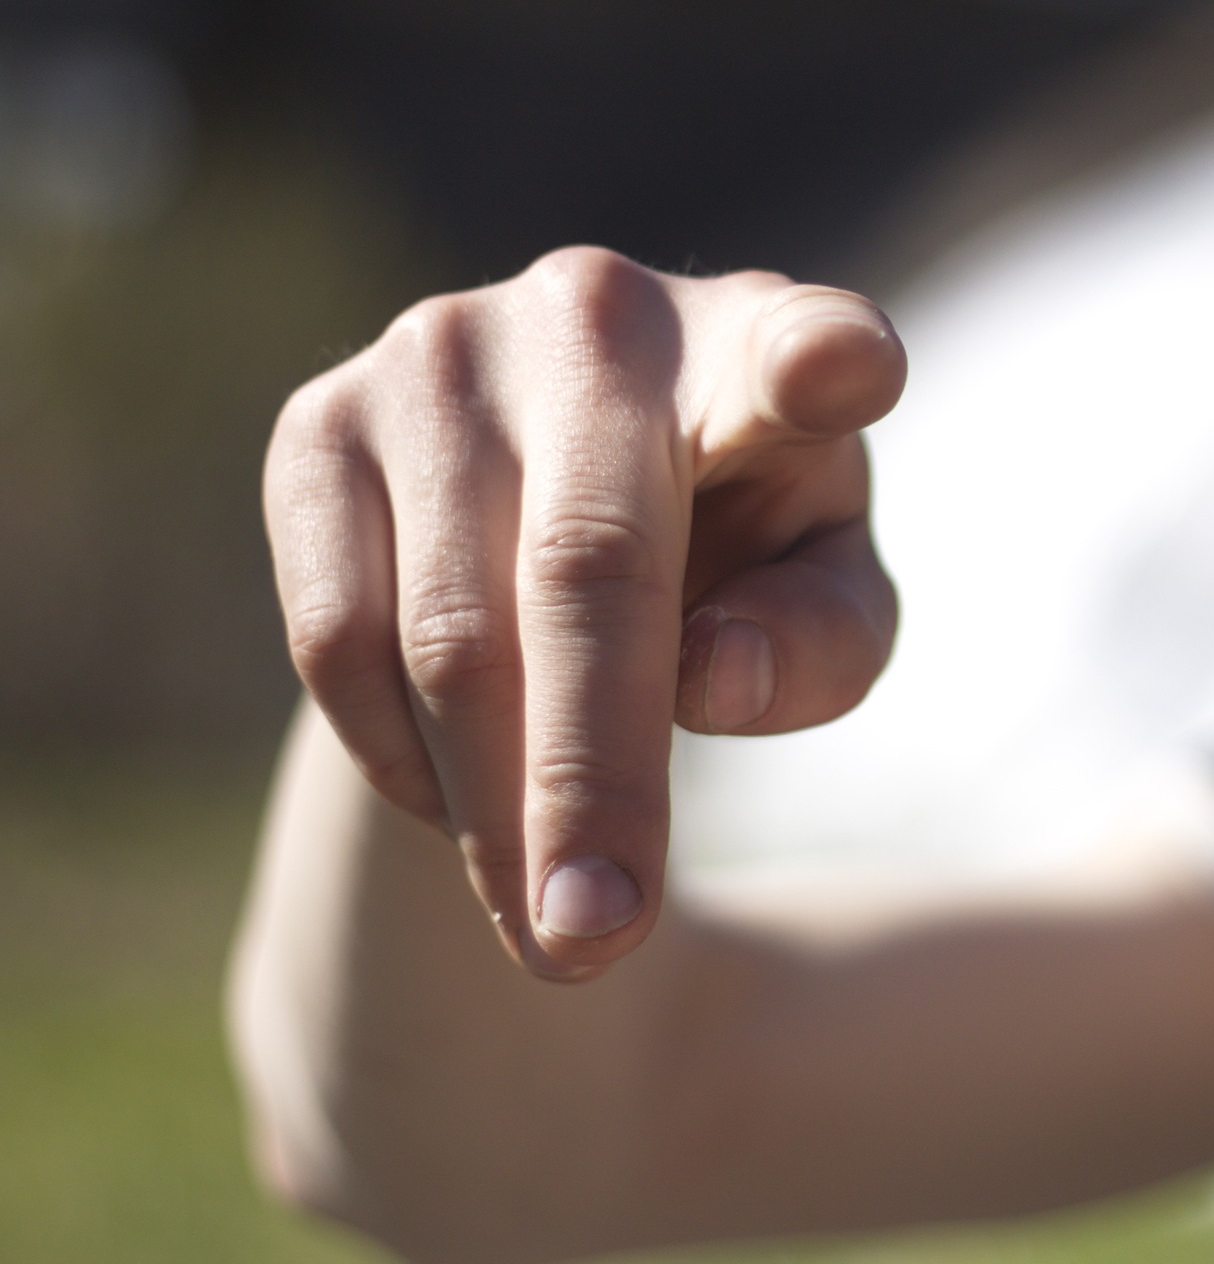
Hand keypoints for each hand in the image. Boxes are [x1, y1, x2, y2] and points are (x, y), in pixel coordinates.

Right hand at [264, 248, 905, 978]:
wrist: (553, 498)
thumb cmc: (740, 554)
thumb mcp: (824, 606)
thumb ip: (822, 644)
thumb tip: (714, 677)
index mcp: (766, 345)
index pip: (805, 344)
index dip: (825, 356)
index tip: (845, 370)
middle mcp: (600, 318)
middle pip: (591, 571)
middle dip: (590, 779)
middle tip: (597, 945)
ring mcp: (441, 354)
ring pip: (450, 628)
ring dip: (493, 809)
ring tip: (547, 934)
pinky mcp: (319, 423)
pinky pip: (339, 635)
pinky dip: (401, 756)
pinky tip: (463, 817)